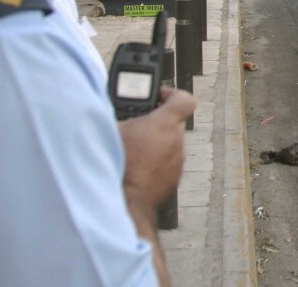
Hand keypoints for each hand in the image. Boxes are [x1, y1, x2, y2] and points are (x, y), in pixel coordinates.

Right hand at [119, 87, 195, 211]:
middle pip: (173, 122)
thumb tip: (114, 111)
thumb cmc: (120, 166)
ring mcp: (177, 161)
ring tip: (134, 148)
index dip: (172, 94)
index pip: (185, 100)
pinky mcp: (174, 178)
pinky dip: (156, 160)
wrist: (127, 202)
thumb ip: (121, 116)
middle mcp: (176, 141)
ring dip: (156, 142)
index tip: (159, 97)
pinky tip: (138, 165)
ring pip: (169, 143)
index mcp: (164, 124)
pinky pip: (167, 161)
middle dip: (157, 122)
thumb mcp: (112, 131)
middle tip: (138, 124)